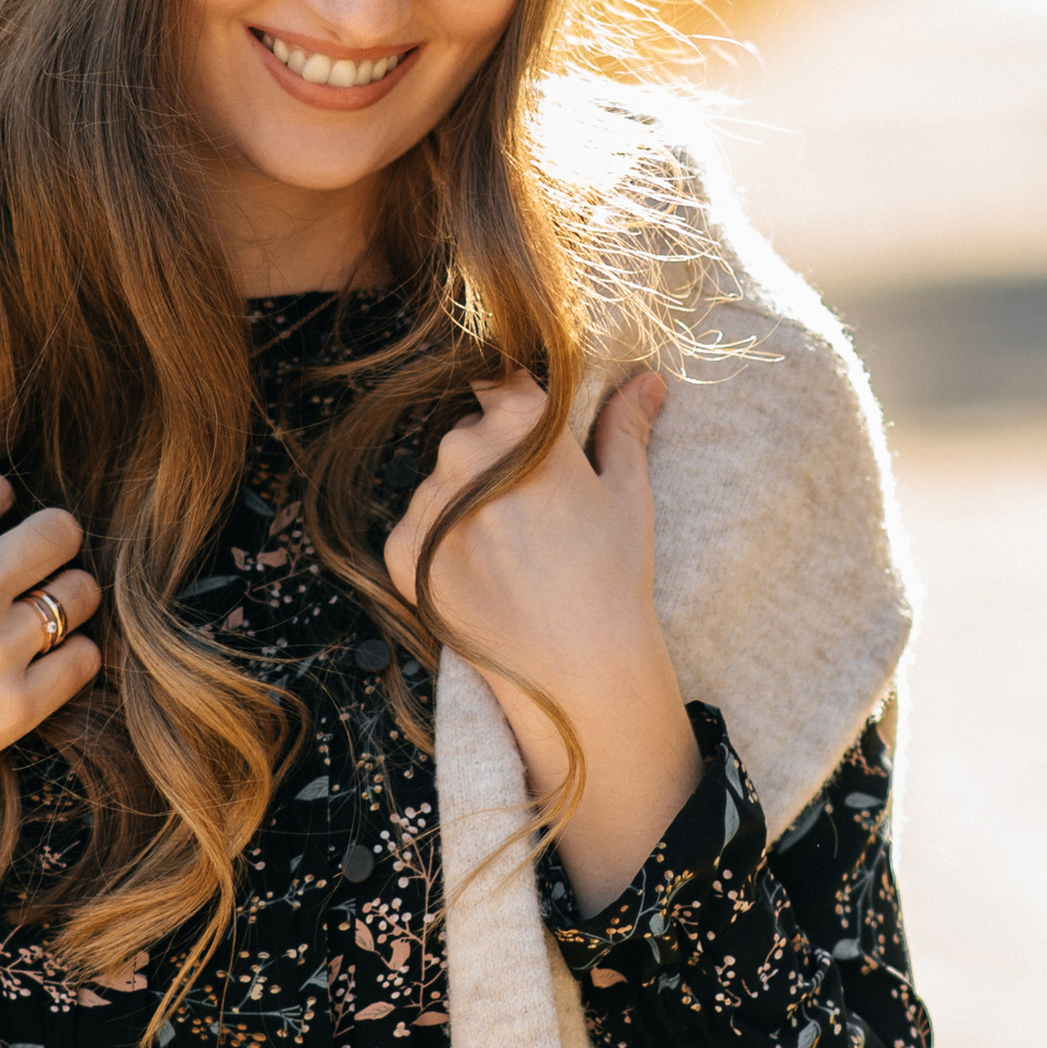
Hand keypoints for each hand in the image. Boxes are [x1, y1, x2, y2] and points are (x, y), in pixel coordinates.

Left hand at [384, 368, 700, 916]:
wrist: (575, 669)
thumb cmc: (613, 576)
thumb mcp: (627, 493)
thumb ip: (625, 426)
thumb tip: (646, 378)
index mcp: (521, 426)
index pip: (504, 384)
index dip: (522, 411)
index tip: (538, 443)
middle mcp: (463, 454)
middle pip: (470, 432)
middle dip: (495, 456)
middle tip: (534, 510)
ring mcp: (426, 504)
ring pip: (440, 480)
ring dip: (464, 499)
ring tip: (511, 550)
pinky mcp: (400, 550)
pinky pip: (415, 526)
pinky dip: (440, 542)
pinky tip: (484, 573)